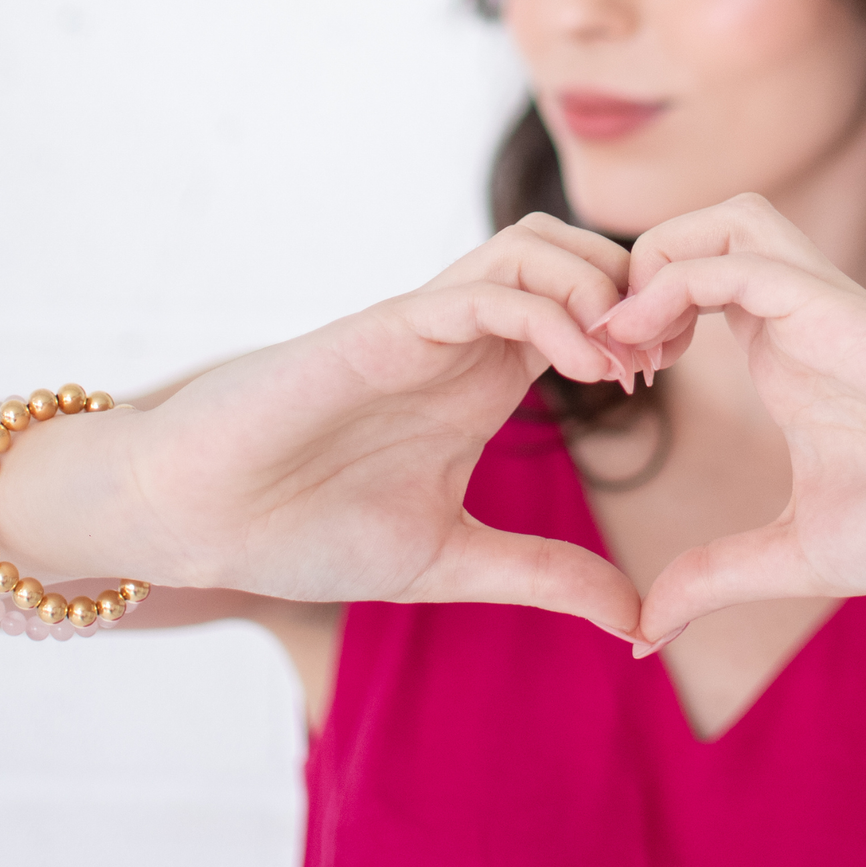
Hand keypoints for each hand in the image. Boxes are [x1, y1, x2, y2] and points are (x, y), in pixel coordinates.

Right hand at [0, 216, 643, 637]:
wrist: (197, 522)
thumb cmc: (306, 530)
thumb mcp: (454, 561)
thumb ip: (546, 577)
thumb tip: (637, 621)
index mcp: (486, 376)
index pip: (586, 304)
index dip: (642, 322)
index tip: (667, 376)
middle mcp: (464, 337)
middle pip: (575, 250)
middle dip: (637, 287)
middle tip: (664, 355)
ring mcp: (426, 326)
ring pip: (536, 245)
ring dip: (599, 287)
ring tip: (627, 363)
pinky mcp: (385, 329)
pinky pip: (484, 288)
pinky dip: (550, 311)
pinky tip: (585, 368)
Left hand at [598, 196, 865, 642]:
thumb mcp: (796, 554)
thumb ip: (715, 578)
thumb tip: (642, 633)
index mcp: (785, 352)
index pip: (695, 284)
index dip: (636, 316)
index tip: (616, 385)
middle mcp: (799, 316)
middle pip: (703, 231)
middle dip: (635, 273)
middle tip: (612, 354)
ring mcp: (823, 306)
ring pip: (724, 221)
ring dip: (658, 263)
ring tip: (630, 342)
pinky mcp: (844, 309)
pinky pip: (742, 262)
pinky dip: (676, 285)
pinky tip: (648, 348)